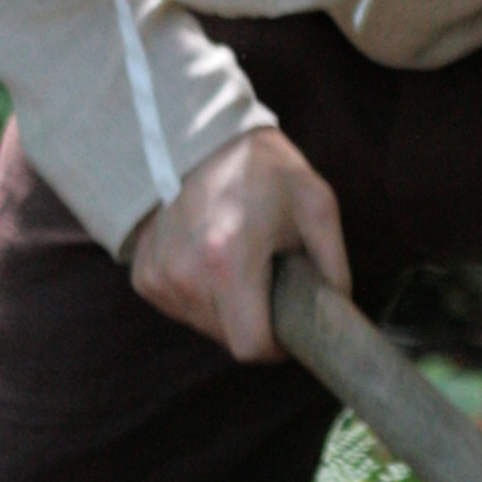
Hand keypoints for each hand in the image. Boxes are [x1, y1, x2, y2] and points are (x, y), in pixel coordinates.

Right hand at [128, 127, 348, 362]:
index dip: (276, 347)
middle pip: (228, 338)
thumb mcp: (315, 205)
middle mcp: (185, 274)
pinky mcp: (143, 275)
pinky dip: (199, 294)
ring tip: (237, 262)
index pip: (251, 346)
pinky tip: (209, 257)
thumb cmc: (261, 168)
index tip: (287, 328)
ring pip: (203, 325)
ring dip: (226, 308)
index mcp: (229, 261)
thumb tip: (338, 311)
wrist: (193, 134)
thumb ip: (333, 266)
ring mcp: (159, 276)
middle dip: (253, 322)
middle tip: (267, 282)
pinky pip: (179, 306)